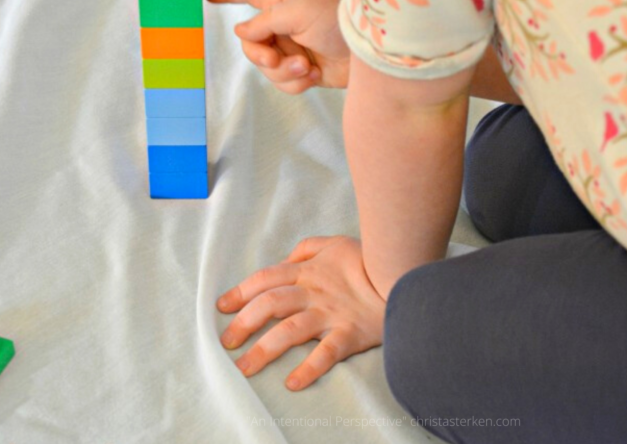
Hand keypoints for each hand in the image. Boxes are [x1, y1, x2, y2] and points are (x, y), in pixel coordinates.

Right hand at [204, 0, 350, 92]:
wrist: (368, 51)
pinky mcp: (304, 72)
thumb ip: (264, 21)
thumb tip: (241, 33)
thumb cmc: (338, 20)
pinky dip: (296, 83)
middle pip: (251, 44)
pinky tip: (313, 76)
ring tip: (306, 67)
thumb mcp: (297, 11)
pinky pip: (284, 84)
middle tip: (275, 59)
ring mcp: (293, 50)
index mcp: (281, 2)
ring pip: (267, 68)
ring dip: (284, 71)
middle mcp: (284, 26)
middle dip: (261, 55)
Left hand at [216, 236, 384, 390]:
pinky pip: (326, 353)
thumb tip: (285, 261)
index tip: (223, 307)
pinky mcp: (349, 333)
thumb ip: (307, 249)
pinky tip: (292, 383)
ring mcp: (330, 314)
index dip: (241, 292)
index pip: (265, 279)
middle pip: (270, 304)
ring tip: (244, 368)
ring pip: (289, 330)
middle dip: (243, 324)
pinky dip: (309, 368)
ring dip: (263, 350)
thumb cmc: (369, 258)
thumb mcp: (335, 243)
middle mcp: (313, 292)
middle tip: (226, 343)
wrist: (403, 272)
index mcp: (307, 271)